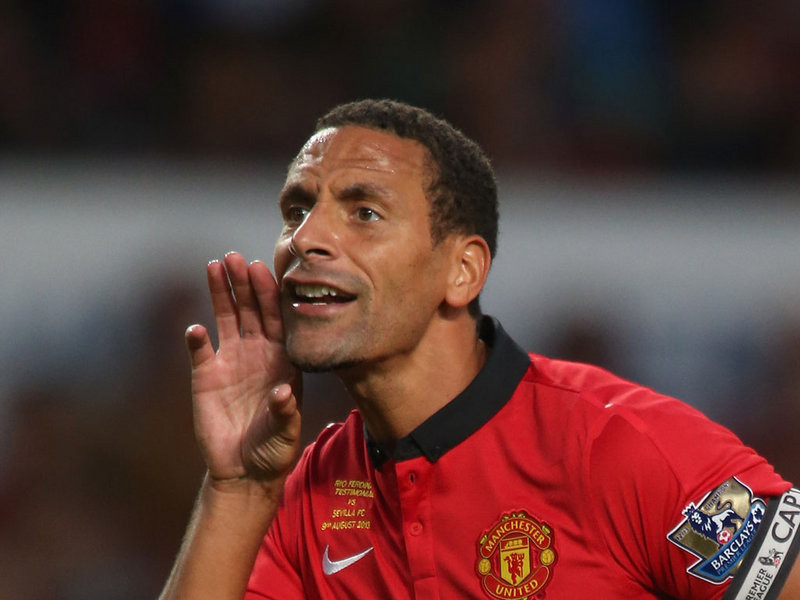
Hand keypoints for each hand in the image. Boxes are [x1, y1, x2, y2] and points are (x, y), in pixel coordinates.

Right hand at [185, 252, 300, 487]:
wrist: (245, 469)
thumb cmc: (274, 448)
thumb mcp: (285, 434)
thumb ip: (285, 412)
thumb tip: (283, 391)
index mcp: (282, 358)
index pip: (276, 318)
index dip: (269, 294)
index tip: (262, 270)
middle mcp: (258, 352)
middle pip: (251, 309)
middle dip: (244, 282)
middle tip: (235, 257)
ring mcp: (231, 360)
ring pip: (226, 318)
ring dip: (221, 294)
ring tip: (215, 266)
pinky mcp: (206, 375)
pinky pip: (201, 351)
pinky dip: (197, 340)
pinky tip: (196, 329)